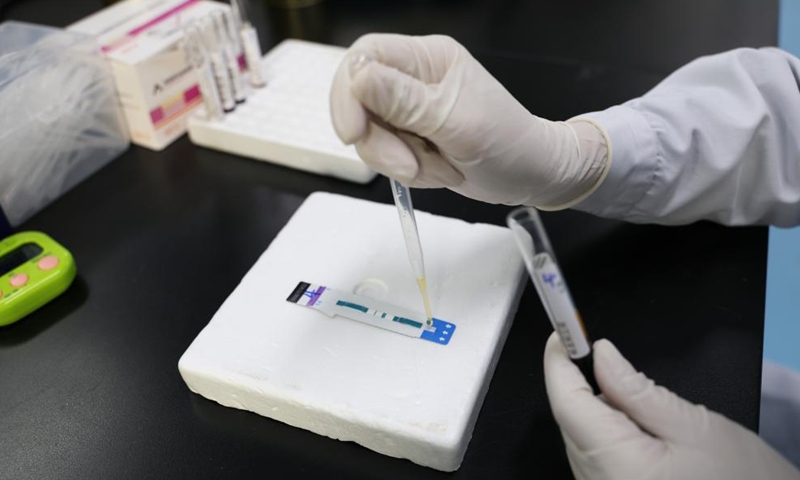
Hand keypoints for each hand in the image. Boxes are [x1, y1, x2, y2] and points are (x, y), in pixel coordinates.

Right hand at [330, 33, 609, 208]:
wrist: (532, 176)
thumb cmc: (509, 145)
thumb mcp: (457, 124)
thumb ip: (405, 101)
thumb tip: (357, 76)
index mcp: (428, 58)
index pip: (365, 55)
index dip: (348, 93)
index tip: (354, 134)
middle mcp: (413, 78)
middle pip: (358, 100)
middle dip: (379, 142)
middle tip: (409, 166)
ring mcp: (409, 110)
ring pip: (369, 134)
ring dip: (398, 161)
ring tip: (440, 168)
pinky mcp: (408, 137)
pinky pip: (384, 154)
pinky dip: (407, 171)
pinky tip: (439, 171)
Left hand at [543, 333, 799, 479]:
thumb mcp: (693, 427)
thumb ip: (638, 390)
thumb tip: (601, 355)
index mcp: (615, 465)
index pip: (566, 404)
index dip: (558, 364)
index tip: (562, 334)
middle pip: (570, 422)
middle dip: (579, 385)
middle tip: (599, 354)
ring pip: (581, 441)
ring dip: (596, 413)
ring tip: (639, 405)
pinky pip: (596, 460)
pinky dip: (607, 436)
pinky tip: (638, 430)